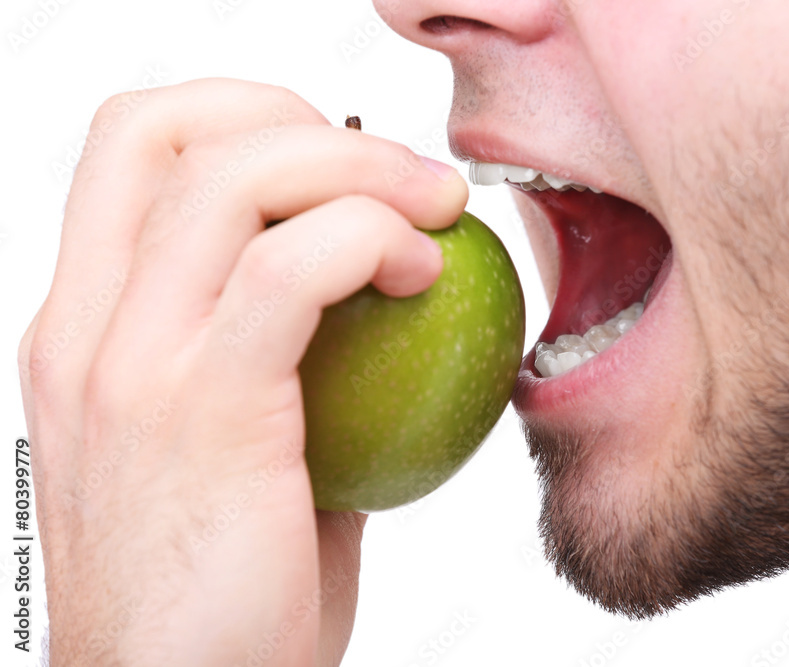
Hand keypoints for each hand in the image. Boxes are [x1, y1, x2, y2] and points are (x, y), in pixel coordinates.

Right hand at [17, 78, 466, 665]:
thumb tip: (375, 303)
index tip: (341, 165)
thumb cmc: (227, 593)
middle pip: (166, 128)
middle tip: (400, 175)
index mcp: (87, 329)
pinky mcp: (196, 412)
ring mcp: (128, 367)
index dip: (245, 118)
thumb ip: (284, 369)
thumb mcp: (235, 458)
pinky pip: (290, 270)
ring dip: (358, 168)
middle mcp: (85, 330)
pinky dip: (371, 241)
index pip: (133, 148)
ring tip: (433, 212)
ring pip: (230, 180)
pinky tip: (423, 277)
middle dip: (301, 119)